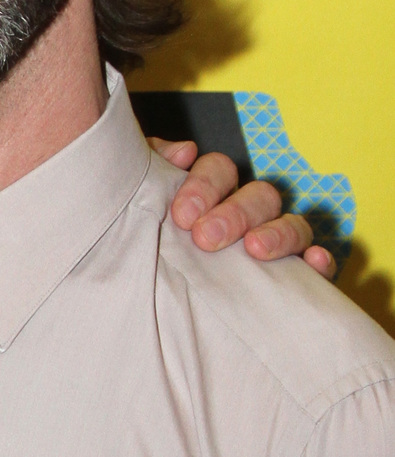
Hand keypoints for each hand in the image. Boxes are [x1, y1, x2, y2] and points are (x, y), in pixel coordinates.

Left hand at [150, 138, 335, 278]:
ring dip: (277, 233)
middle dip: (235, 213)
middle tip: (206, 238)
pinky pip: (316, 267)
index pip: (219, 170)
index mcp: (212, 194)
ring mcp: (274, 244)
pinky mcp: (292, 279)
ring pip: (292, 225)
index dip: (204, 184)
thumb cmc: (143, 243)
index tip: (182, 214)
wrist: (139, 304)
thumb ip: (153, 166)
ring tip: (254, 249)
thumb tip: (184, 152)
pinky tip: (313, 262)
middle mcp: (247, 214)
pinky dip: (319, 261)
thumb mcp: (137, 202)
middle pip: (259, 196)